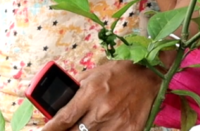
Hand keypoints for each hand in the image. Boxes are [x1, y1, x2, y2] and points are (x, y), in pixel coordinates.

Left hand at [41, 60, 160, 130]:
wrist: (148, 75)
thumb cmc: (117, 74)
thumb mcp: (91, 76)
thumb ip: (75, 91)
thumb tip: (60, 105)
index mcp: (90, 93)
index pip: (65, 117)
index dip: (51, 128)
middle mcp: (102, 110)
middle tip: (62, 130)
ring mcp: (117, 123)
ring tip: (80, 129)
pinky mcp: (131, 130)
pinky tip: (100, 129)